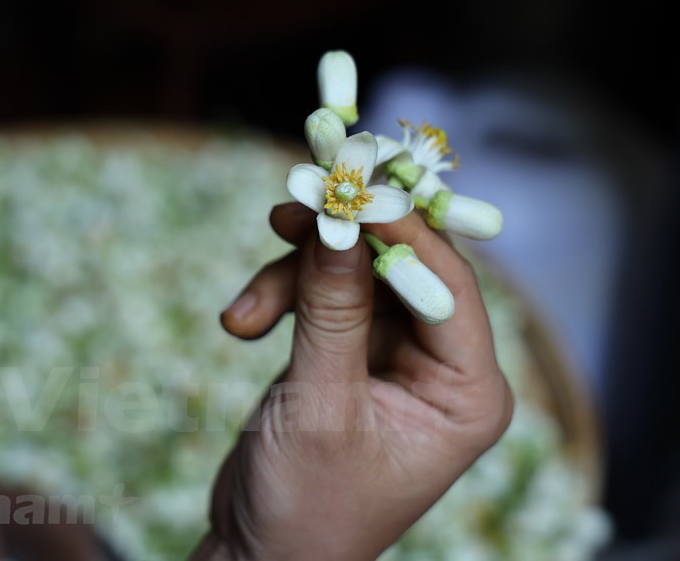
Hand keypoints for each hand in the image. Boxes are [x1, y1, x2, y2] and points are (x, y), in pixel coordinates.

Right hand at [193, 203, 513, 559]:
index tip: (351, 186)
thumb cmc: (307, 507)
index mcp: (468, 392)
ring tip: (243, 312)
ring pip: (353, 275)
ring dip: (293, 279)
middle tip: (290, 211)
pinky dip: (281, 299)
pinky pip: (324, 297)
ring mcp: (394, 357)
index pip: (449, 284)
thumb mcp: (319, 406)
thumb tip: (340, 222)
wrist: (261, 552)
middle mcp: (441, 368)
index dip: (403, 229)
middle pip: (400, 267)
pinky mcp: (350, 353)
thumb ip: (331, 310)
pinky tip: (242, 324)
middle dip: (339, 245)